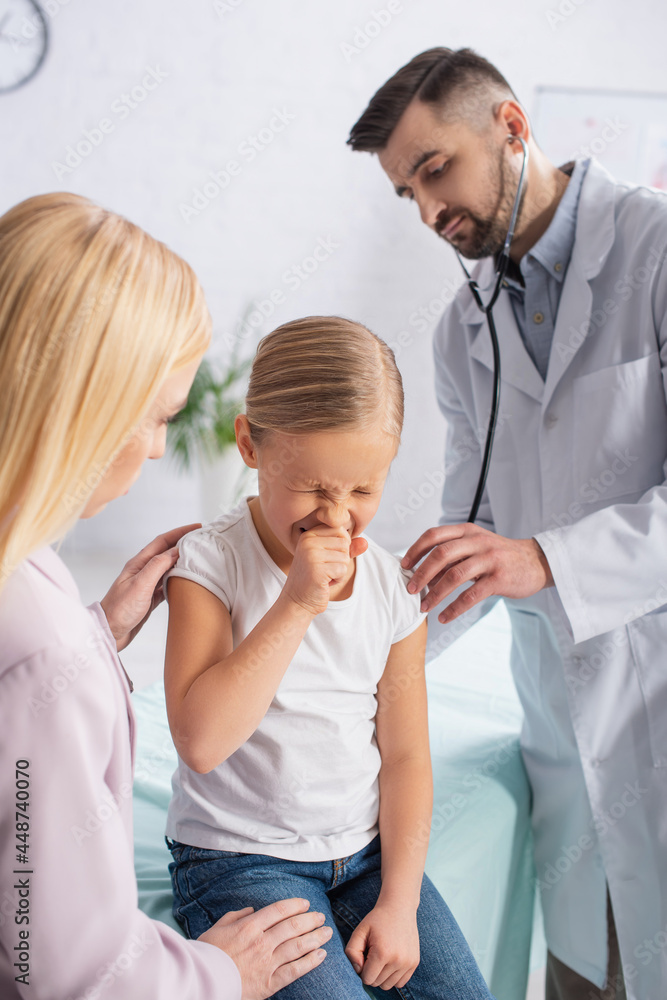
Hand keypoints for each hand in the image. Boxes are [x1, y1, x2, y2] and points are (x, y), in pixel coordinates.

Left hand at [100, 524, 200, 650]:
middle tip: (202, 540)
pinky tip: (188, 581)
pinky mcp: (150, 597)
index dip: (180, 532)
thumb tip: (176, 550)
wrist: (109, 633)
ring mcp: (147, 584)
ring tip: (199, 557)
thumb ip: (157, 566)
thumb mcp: (140, 585)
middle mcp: (143, 570)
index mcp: (139, 563)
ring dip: (183, 561)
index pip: (162, 541)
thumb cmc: (119, 610)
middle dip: (184, 543)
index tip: (197, 528)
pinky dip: (179, 579)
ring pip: (169, 567)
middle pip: (167, 551)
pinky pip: (168, 583)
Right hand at [198, 897, 332, 999]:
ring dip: (315, 938)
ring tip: (327, 932)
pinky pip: (294, 971)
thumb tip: (251, 910)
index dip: (295, 905)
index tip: (305, 903)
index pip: (278, 910)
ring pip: (297, 946)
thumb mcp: (218, 928)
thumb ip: (236, 916)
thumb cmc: (207, 954)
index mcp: (249, 926)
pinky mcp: (269, 983)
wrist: (201, 982)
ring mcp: (267, 963)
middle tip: (321, 916)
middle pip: (292, 926)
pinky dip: (309, 962)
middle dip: (310, 920)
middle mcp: (261, 942)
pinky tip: (321, 955)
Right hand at [283, 526, 367, 616]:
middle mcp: (308, 541)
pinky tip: (324, 583)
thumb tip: (365, 542)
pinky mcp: (316, 569)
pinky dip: (338, 579)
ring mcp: (311, 554)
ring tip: (324, 576)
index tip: (327, 558)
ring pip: (345, 557)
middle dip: (341, 560)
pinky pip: (342, 570)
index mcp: (309, 534)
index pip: (340, 530)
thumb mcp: (331, 559)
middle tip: (325, 569)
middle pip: (344, 543)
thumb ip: (347, 548)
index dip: (342, 547)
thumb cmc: (315, 578)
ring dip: (340, 570)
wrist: (298, 600)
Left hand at [344, 902, 418, 990]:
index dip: (362, 969)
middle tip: (372, 954)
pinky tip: (390, 960)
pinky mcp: (414, 963)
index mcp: (383, 953)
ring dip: (382, 975)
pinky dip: (392, 976)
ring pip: (388, 985)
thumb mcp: (359, 931)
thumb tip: (358, 969)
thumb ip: (351, 951)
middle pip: (377, 983)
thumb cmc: (377, 920)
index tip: (364, 954)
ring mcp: (408, 963)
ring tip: (381, 957)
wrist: (399, 907)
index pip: (367, 979)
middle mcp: (398, 960)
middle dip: (371, 972)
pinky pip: (400, 983)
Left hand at [401, 522, 553, 623]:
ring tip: (424, 607)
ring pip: (454, 575)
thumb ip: (453, 556)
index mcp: (467, 531)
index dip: (416, 550)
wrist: (537, 562)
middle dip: (421, 573)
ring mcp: (489, 559)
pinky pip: (471, 595)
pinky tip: (444, 617)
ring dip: (435, 594)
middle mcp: (477, 541)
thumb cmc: (500, 556)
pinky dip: (454, 608)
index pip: (434, 535)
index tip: (404, 566)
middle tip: (410, 589)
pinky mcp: (499, 578)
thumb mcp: (476, 547)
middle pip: (441, 554)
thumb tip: (424, 575)